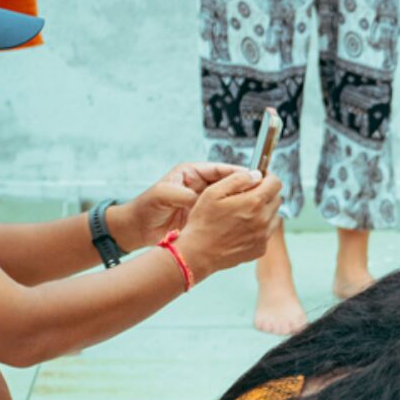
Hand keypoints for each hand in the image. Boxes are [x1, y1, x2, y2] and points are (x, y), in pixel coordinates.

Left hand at [107, 162, 249, 251]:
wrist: (136, 229)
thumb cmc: (146, 207)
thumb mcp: (163, 195)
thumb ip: (183, 194)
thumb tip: (200, 199)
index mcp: (192, 174)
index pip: (220, 170)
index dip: (237, 173)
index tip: (254, 177)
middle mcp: (200, 186)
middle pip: (229, 183)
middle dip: (245, 187)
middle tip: (262, 192)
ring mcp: (204, 203)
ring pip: (229, 200)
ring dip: (242, 203)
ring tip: (259, 207)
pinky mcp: (205, 218)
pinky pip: (224, 216)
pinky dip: (235, 218)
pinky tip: (246, 222)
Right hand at [173, 168, 282, 279]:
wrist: (199, 253)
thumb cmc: (203, 222)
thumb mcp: (213, 192)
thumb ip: (238, 179)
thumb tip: (257, 175)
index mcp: (254, 202)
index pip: (275, 183)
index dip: (268, 177)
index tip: (260, 178)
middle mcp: (264, 219)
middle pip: (276, 199)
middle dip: (265, 193)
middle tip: (248, 196)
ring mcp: (264, 236)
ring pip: (274, 216)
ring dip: (264, 211)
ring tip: (244, 213)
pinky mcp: (261, 248)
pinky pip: (267, 232)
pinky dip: (260, 227)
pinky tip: (242, 228)